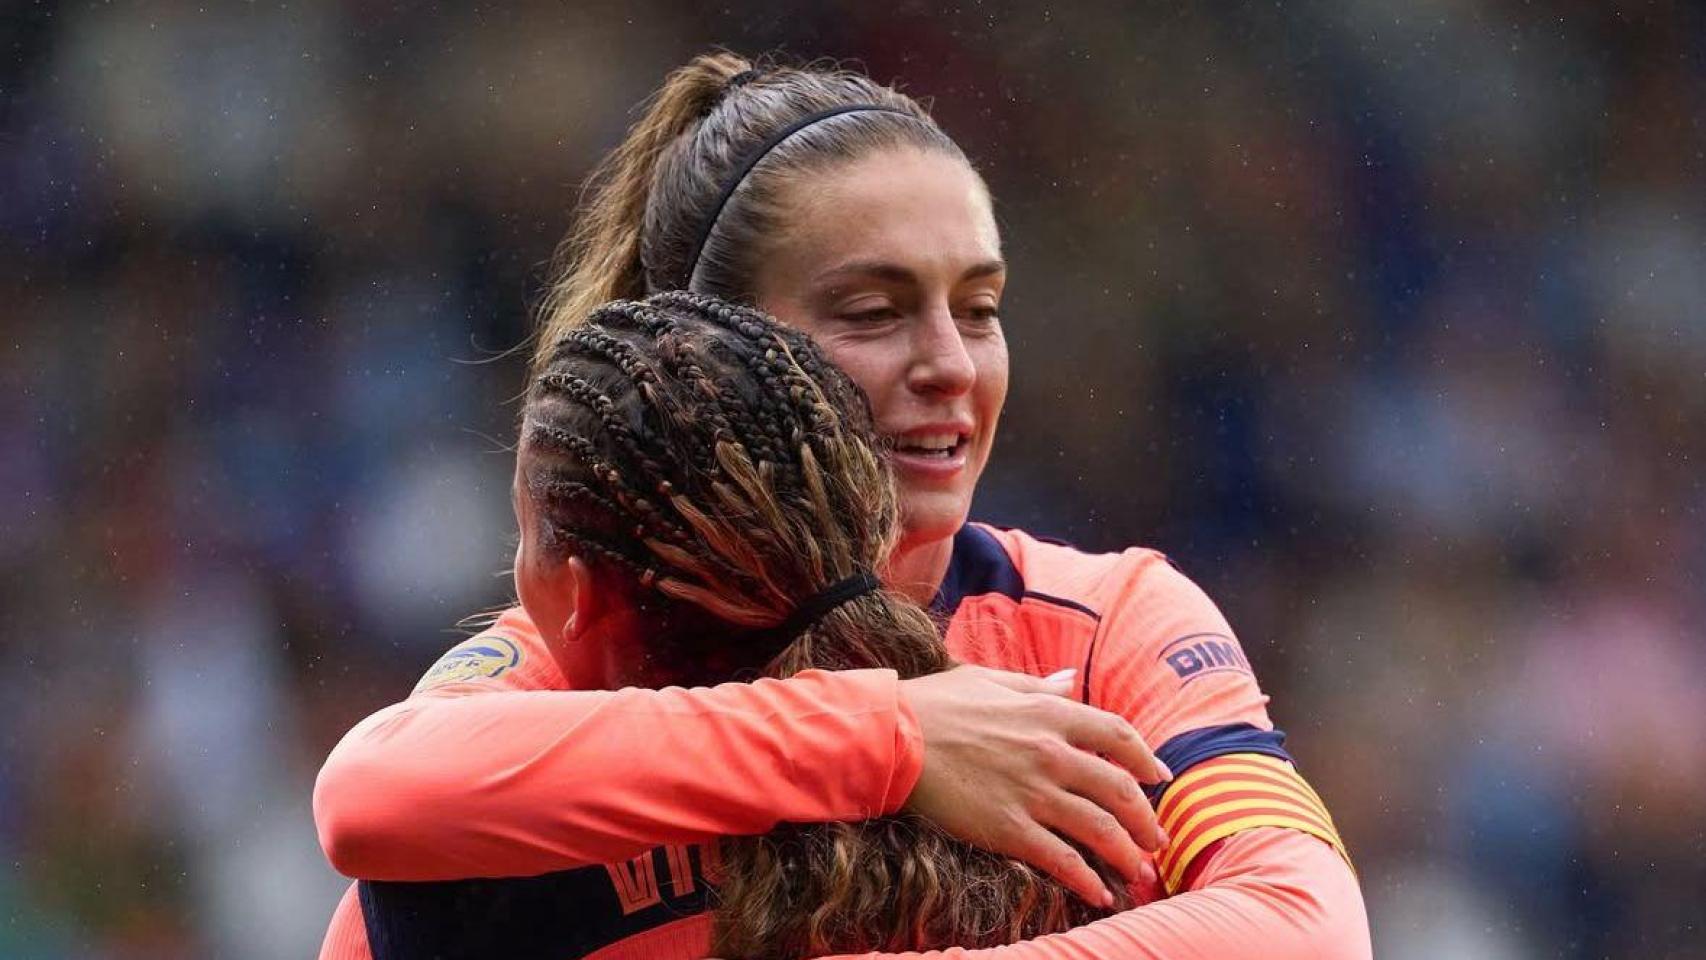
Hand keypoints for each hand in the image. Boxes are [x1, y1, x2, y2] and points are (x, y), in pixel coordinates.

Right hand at [899, 665, 1171, 906]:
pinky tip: (1099, 894)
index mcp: (1048, 713)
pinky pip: (1061, 859)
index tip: (1158, 777)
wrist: (889, 738)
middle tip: (1157, 838)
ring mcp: (1031, 792)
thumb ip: (1036, 686)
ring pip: (1100, 828)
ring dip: (1127, 852)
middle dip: (1146, 818)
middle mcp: (1050, 752)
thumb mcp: (990, 681)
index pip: (1117, 735)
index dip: (1145, 758)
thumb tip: (1069, 681)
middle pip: (1119, 789)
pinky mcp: (1008, 828)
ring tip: (1138, 870)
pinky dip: (1086, 879)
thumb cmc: (934, 704)